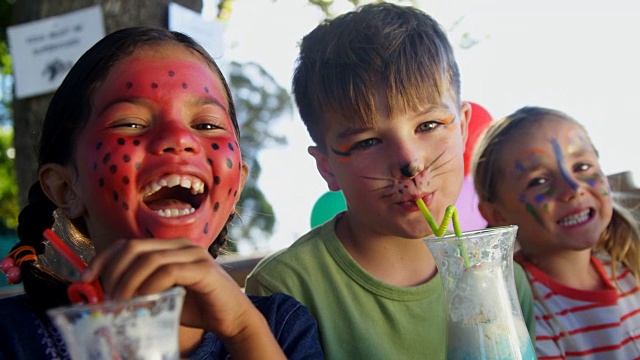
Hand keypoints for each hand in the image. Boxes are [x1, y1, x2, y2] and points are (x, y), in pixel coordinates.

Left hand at [81, 238, 282, 355]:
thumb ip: (140, 290)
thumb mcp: (162, 296)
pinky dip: (150, 287)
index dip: (104, 258)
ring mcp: (194, 255)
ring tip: (121, 305)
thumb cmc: (197, 307)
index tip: (86, 279)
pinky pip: (168, 272)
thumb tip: (104, 296)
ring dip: (128, 283)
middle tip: (106, 299)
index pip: (129, 244)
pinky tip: (144, 303)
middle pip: (135, 247)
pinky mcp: (203, 270)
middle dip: (113, 273)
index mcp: (170, 247)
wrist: (232, 318)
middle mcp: (181, 245)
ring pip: (149, 259)